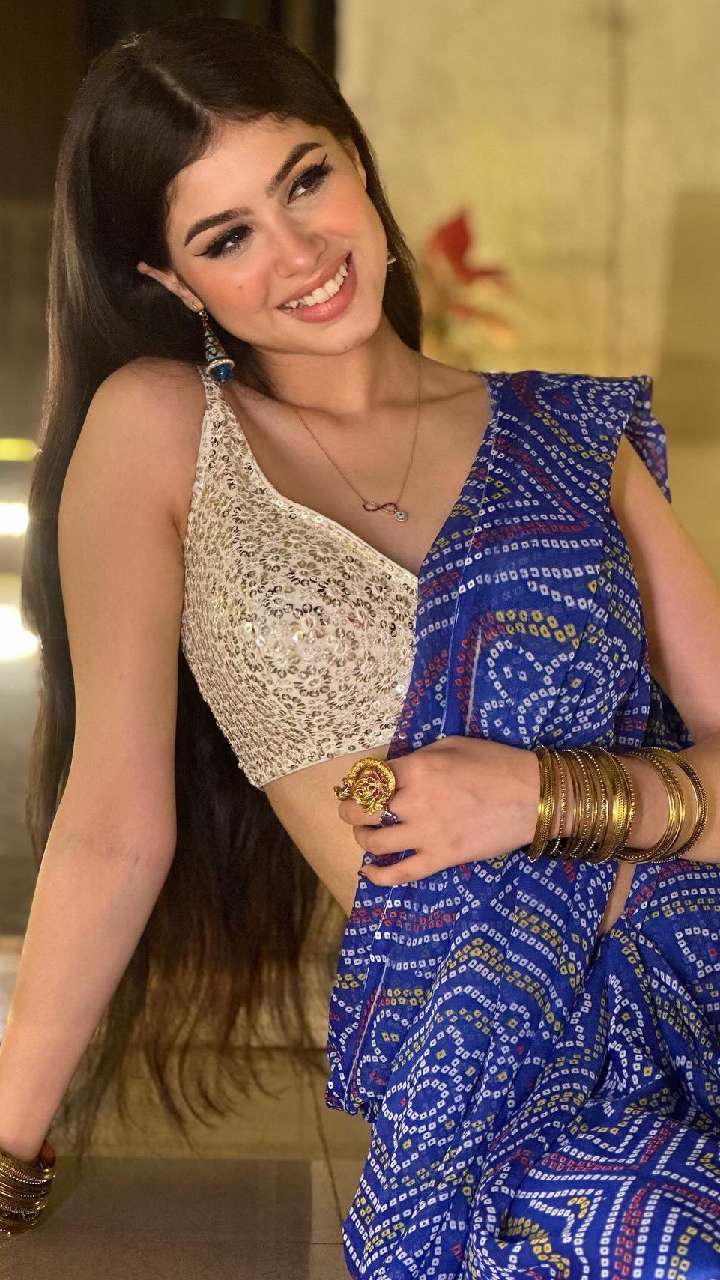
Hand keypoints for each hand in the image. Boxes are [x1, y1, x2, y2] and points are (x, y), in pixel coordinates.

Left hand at [336, 736, 540, 887]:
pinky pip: (400, 874)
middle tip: (352, 811)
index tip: (356, 786)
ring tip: (365, 835)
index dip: (356, 783)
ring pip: (375, 842)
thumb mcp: (451, 745)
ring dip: (362, 839)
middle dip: (350, 811)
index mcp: (417, 768)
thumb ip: (417, 759)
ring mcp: (427, 833)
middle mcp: (415, 801)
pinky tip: (369, 872)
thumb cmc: (495, 763)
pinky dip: (378, 876)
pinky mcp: (441, 858)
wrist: (533, 796)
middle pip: (362, 811)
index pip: (369, 778)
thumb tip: (392, 773)